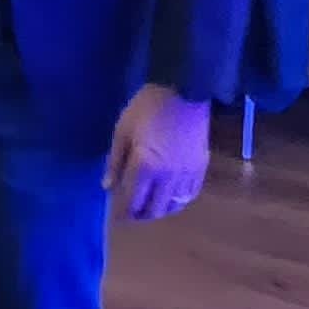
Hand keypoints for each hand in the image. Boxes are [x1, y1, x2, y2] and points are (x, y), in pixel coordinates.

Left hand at [104, 84, 209, 222]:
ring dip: (159, 211)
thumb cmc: (148, 106)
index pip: (132, 201)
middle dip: (140, 216)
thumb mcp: (123, 129)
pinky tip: (171, 197)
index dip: (122, 212)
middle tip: (131, 215)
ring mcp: (186, 174)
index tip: (116, 217)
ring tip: (149, 207)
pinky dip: (178, 201)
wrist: (183, 90)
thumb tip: (107, 186)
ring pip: (172, 206)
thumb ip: (114, 160)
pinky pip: (189, 195)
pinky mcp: (200, 168)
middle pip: (153, 209)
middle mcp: (167, 178)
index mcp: (145, 166)